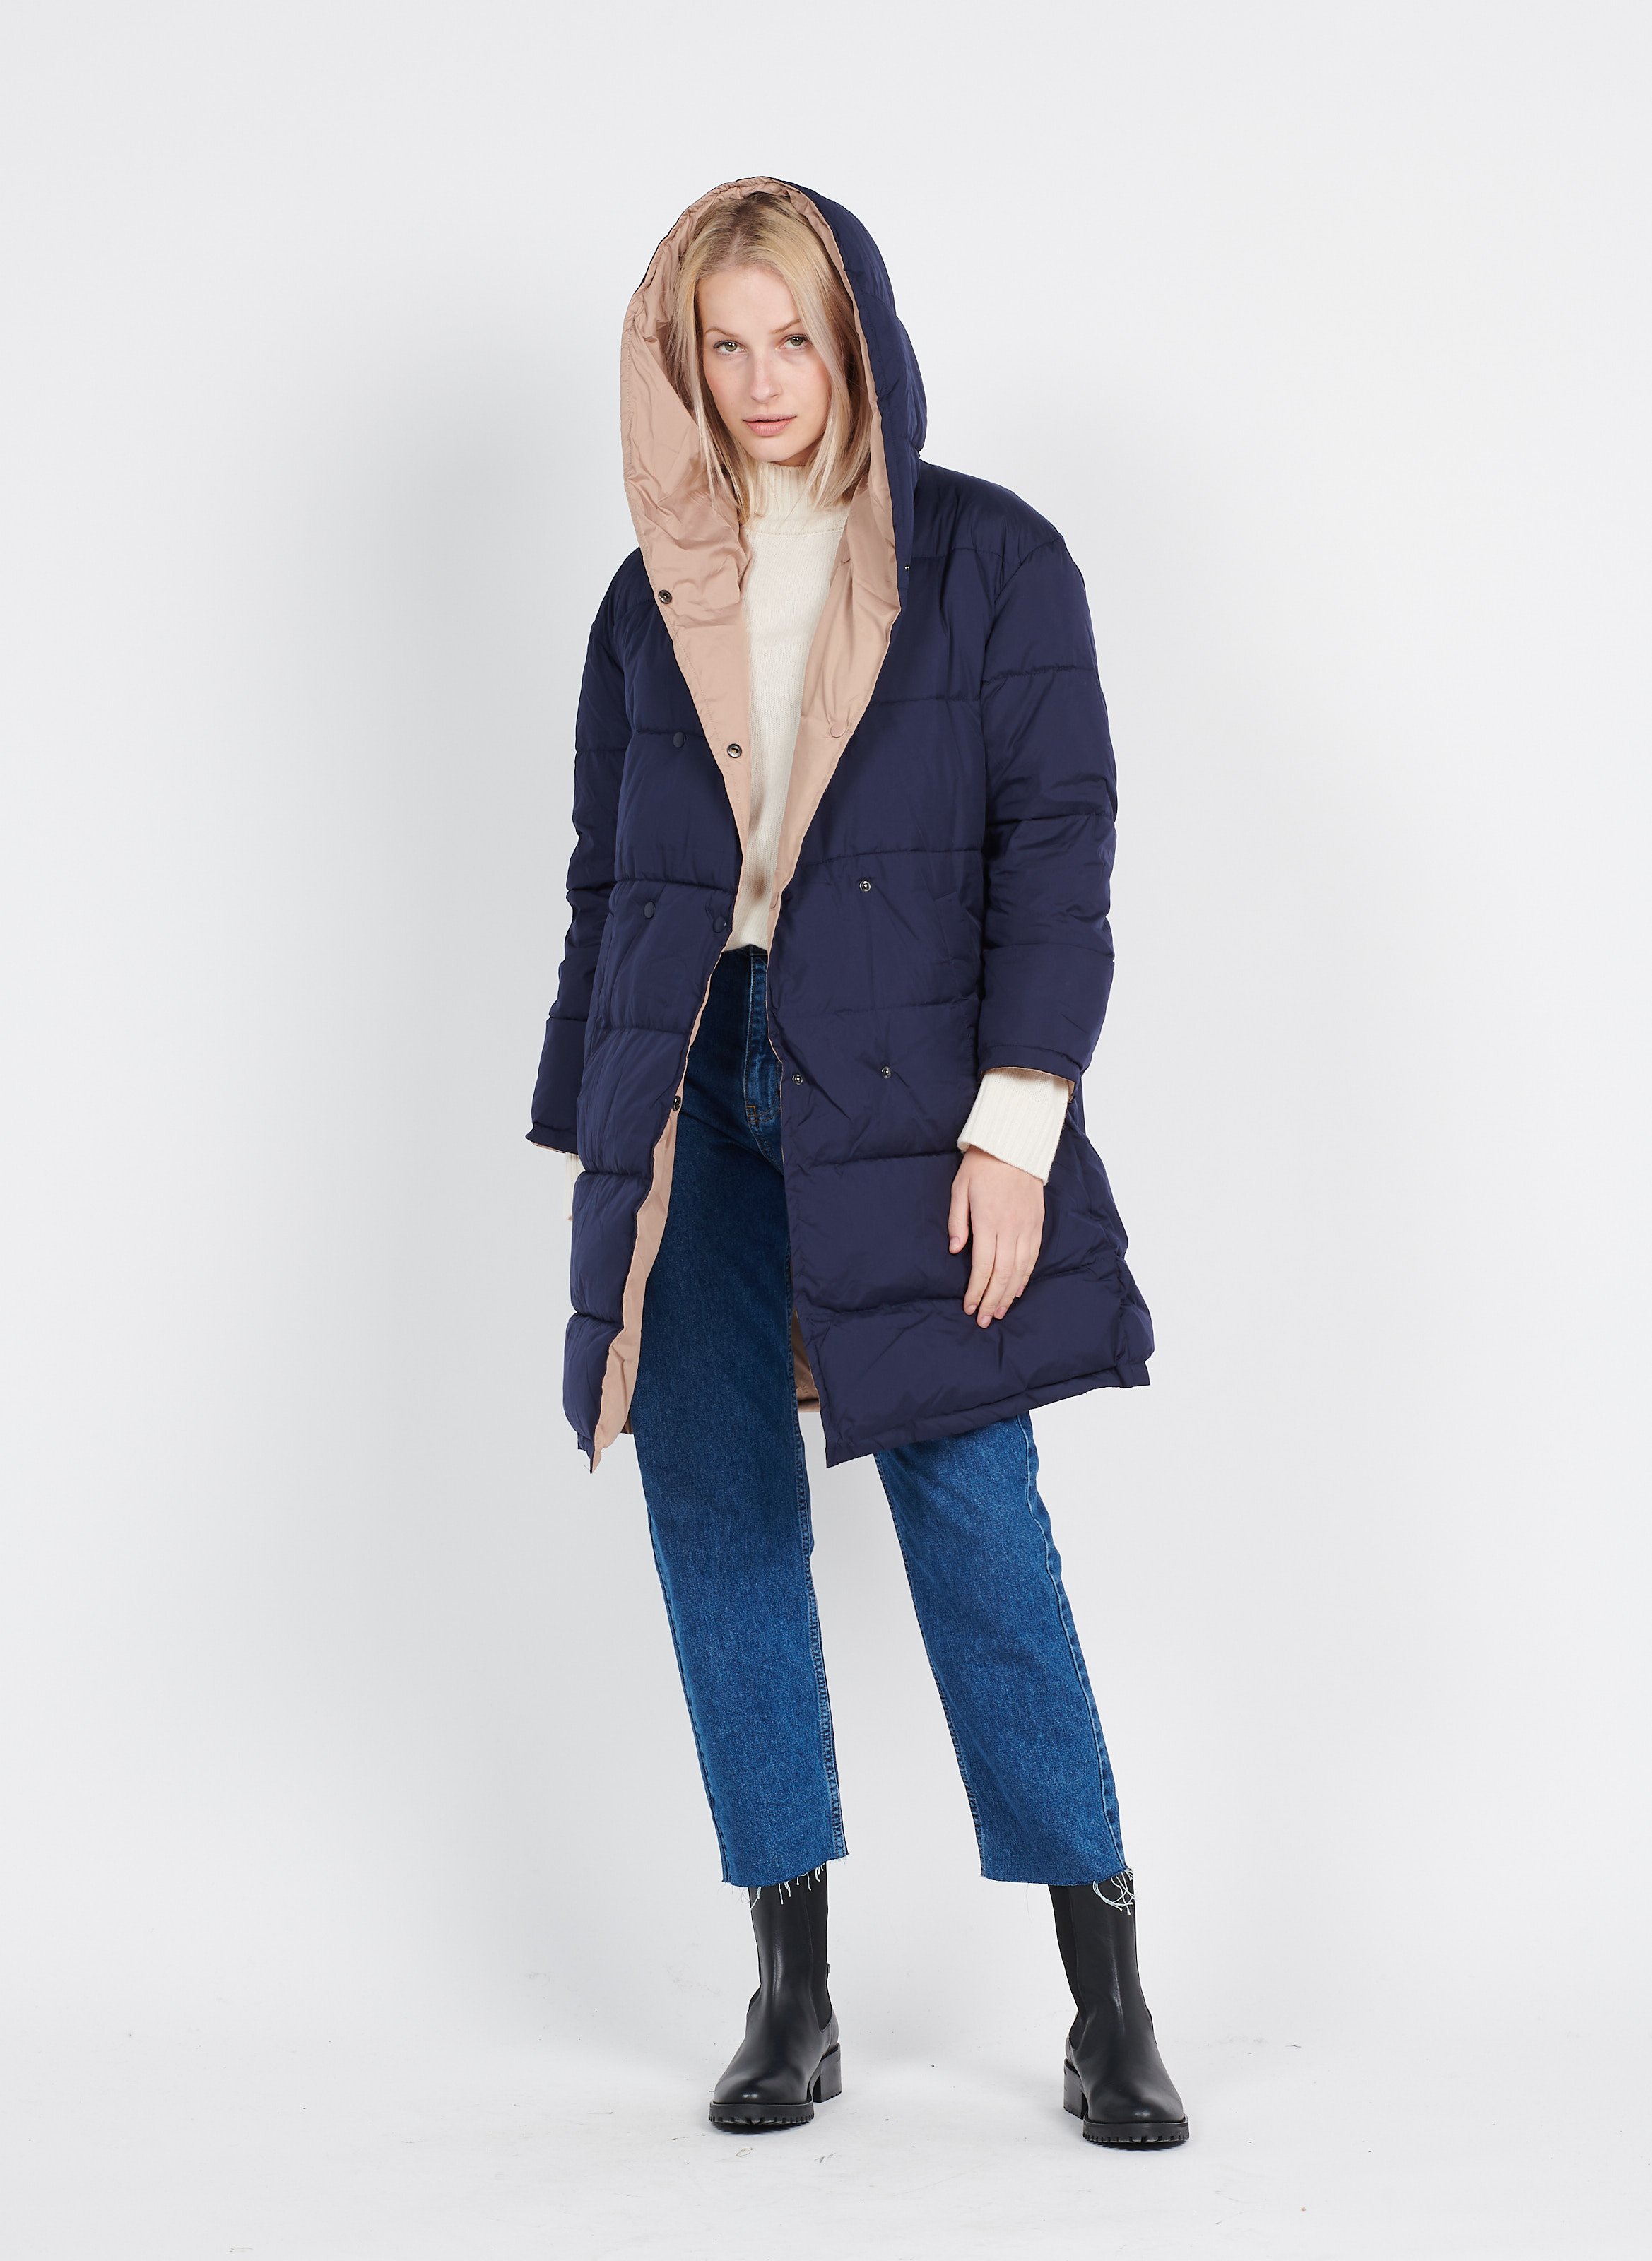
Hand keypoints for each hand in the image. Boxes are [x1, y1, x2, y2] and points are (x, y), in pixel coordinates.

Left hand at [948, 1147, 1044, 1326]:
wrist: (1014, 1145)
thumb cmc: (982, 1166)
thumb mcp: (959, 1189)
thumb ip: (957, 1222)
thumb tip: (956, 1252)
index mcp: (987, 1221)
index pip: (983, 1267)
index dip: (976, 1291)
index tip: (968, 1307)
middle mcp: (1010, 1228)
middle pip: (1003, 1275)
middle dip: (991, 1301)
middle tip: (983, 1320)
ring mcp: (1026, 1227)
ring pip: (1020, 1270)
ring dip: (1009, 1295)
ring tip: (998, 1312)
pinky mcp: (1037, 1223)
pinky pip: (1033, 1256)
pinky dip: (1025, 1276)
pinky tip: (1017, 1289)